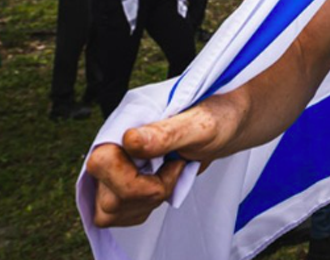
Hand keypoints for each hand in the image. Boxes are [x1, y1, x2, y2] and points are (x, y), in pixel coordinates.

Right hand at [85, 102, 228, 227]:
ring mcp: (118, 167)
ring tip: (171, 177)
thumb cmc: (218, 117)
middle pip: (105, 196)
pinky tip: (165, 185)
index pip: (101, 164)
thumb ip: (166, 133)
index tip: (172, 165)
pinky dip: (144, 208)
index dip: (134, 179)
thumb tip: (129, 139)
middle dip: (147, 194)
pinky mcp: (126, 183)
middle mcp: (115, 146)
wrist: (228, 123)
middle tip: (177, 169)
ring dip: (145, 203)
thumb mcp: (201, 123)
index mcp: (126, 124)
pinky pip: (119, 214)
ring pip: (108, 210)